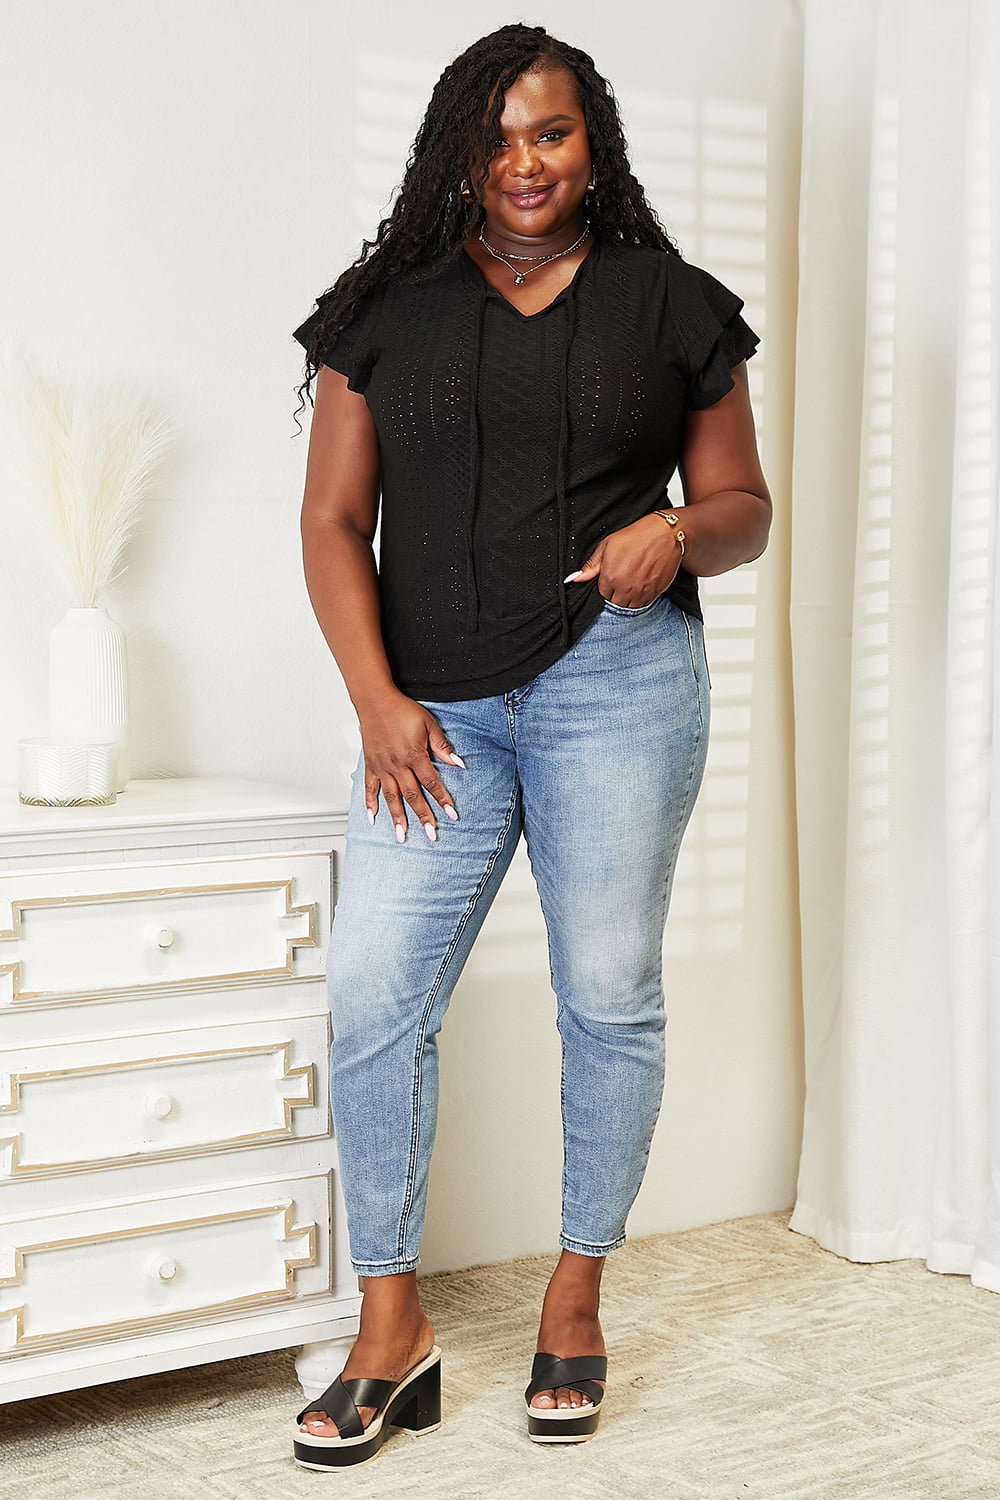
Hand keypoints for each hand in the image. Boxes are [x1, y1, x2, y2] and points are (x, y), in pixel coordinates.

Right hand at [358, 688, 464, 843]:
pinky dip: (370, 804)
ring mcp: (382, 767)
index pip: (432, 783)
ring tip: (402, 835)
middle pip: (413, 796)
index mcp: (414, 755)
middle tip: (431, 834)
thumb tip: (458, 763)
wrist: (376, 700)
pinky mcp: (371, 765)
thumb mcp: (429, 724)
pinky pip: (370, 789)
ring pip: (392, 798)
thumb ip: (442, 746)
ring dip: (398, 818)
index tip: (451, 814)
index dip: (443, 799)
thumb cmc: (402, 710)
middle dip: (423, 816)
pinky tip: (373, 818)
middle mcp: (397, 765)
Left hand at [564, 513, 683, 606]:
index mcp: (610, 578)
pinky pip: (645, 603)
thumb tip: (574, 579)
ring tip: (633, 582)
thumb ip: (591, 566)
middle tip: (623, 579)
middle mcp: (625, 588)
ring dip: (629, 599)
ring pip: (630, 607)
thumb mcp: (607, 545)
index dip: (606, 586)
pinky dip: (642, 598)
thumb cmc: (636, 536)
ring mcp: (641, 592)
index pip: (602, 595)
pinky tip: (643, 583)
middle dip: (616, 595)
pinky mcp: (656, 592)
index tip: (612, 577)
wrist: (666, 534)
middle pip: (615, 604)